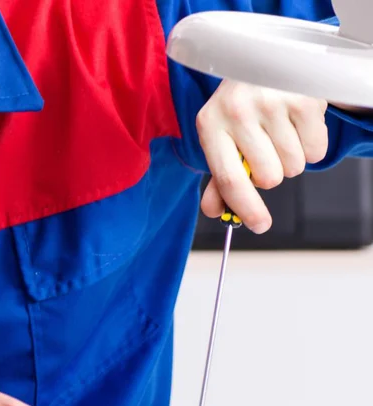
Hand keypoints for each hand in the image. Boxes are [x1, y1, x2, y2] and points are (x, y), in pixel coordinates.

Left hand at [196, 81, 327, 232]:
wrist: (266, 61)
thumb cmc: (241, 109)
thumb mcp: (221, 138)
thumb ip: (219, 179)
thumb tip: (216, 213)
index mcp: (210, 123)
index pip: (228, 178)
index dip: (245, 207)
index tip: (259, 225)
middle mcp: (238, 110)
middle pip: (268, 178)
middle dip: (271, 173)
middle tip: (266, 149)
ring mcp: (272, 102)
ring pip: (293, 167)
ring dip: (290, 160)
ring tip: (280, 132)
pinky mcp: (304, 98)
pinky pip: (315, 151)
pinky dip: (310, 147)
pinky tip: (297, 125)